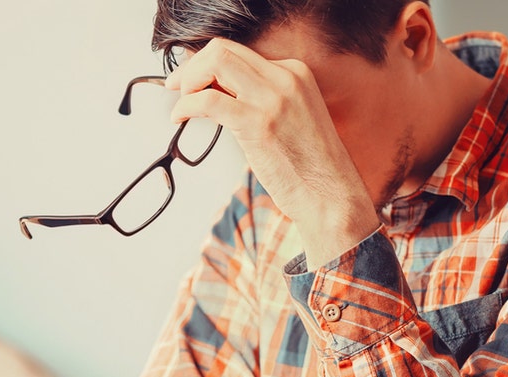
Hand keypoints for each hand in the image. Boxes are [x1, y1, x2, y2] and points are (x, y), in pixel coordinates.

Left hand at [166, 38, 379, 267]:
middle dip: (192, 65)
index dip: (208, 64)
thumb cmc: (310, 166)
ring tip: (179, 102)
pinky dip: (186, 105)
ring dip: (187, 80)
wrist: (331, 195)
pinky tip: (180, 118)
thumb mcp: (291, 117)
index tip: (193, 80)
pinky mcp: (257, 124)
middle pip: (222, 49)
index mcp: (295, 72)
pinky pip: (208, 100)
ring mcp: (271, 99)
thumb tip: (217, 90)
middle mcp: (285, 78)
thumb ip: (260, 99)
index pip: (239, 51)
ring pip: (214, 63)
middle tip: (176, 86)